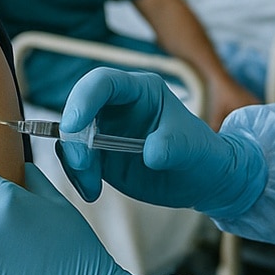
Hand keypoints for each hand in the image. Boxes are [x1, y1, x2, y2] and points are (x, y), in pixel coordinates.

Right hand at [57, 68, 266, 219]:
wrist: (202, 179)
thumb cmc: (200, 152)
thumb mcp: (193, 147)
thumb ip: (173, 146)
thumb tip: (150, 154)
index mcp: (140, 90)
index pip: (104, 82)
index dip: (84, 98)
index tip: (73, 125)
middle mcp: (117, 106)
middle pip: (79, 108)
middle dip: (74, 137)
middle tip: (82, 165)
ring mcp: (106, 130)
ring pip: (73, 137)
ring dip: (74, 162)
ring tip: (91, 188)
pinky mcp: (100, 155)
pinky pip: (77, 160)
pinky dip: (78, 176)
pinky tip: (91, 192)